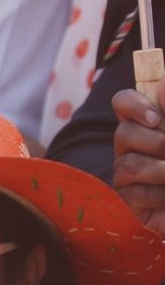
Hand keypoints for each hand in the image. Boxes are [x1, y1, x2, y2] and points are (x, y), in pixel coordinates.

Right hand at [113, 78, 164, 236]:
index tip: (155, 119)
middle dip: (156, 142)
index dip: (132, 105)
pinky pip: (132, 194)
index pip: (123, 102)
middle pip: (123, 132)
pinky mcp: (127, 200)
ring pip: (127, 164)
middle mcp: (133, 145)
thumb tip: (162, 85)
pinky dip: (158, 195)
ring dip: (160, 169)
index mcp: (149, 123)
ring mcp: (127, 173)